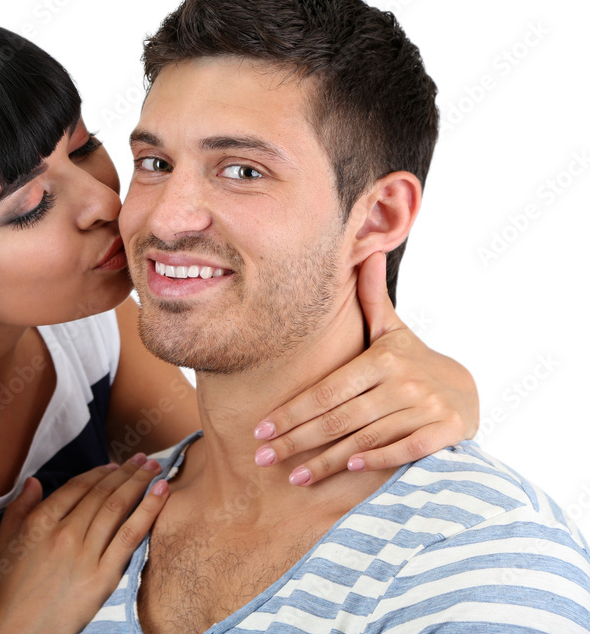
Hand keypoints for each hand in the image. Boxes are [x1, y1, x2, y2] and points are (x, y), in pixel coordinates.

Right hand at [0, 454, 169, 633]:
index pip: (78, 487)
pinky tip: (160, 493)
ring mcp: (85, 555)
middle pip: (101, 494)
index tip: (115, 464)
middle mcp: (65, 533)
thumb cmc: (7, 590)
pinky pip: (130, 536)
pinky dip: (148, 510)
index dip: (100, 472)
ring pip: (117, 508)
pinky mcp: (103, 577)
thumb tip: (34, 481)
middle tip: (143, 459)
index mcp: (40, 522)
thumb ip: (18, 508)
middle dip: (126, 472)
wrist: (18, 632)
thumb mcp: (3, 543)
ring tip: (155, 469)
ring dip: (139, 483)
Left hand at [252, 251, 478, 485]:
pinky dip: (379, 459)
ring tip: (295, 476)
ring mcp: (426, 407)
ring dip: (328, 460)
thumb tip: (364, 253)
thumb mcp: (392, 330)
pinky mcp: (447, 430)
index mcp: (380, 360)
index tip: (261, 429)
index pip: (326, 391)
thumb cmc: (412, 361)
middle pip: (338, 418)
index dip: (291, 411)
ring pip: (366, 439)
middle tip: (263, 458)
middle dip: (297, 441)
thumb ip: (372, 300)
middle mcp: (402, 382)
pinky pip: (407, 448)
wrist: (468, 388)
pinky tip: (350, 469)